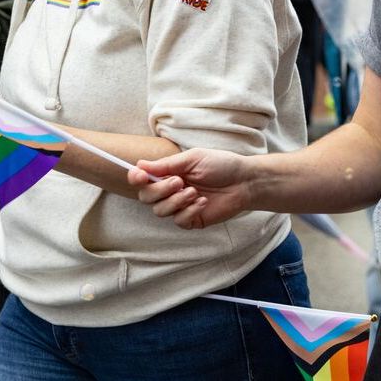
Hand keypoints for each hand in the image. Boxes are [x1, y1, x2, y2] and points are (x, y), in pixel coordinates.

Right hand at [129, 148, 253, 227]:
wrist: (244, 181)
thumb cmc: (221, 164)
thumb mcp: (193, 159)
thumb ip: (167, 164)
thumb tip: (140, 164)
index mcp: (169, 172)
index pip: (143, 180)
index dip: (136, 178)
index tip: (140, 176)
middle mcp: (171, 190)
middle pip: (147, 197)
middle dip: (160, 190)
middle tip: (179, 181)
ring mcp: (180, 206)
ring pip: (160, 211)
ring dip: (176, 201)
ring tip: (195, 192)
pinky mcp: (191, 220)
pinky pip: (178, 221)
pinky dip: (189, 211)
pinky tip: (203, 201)